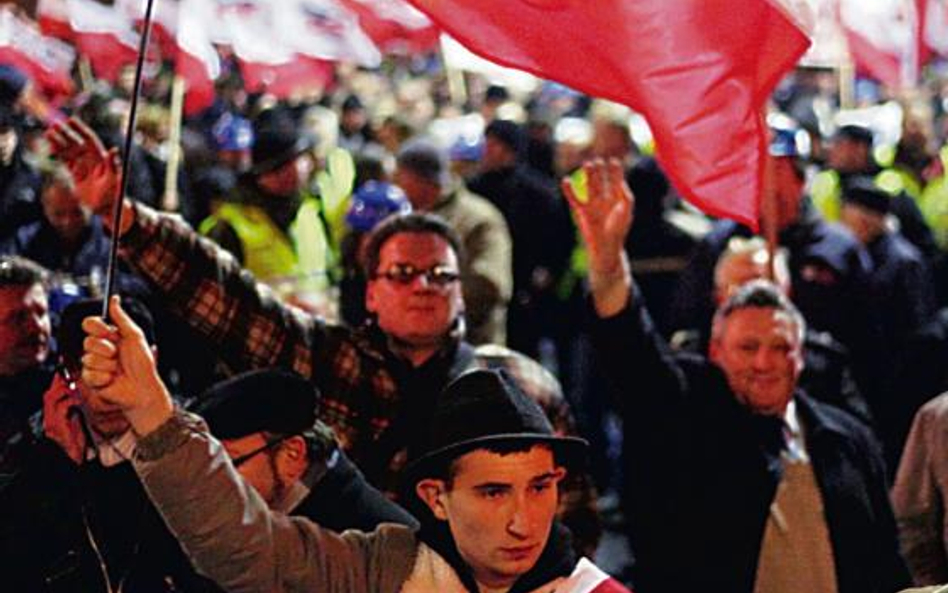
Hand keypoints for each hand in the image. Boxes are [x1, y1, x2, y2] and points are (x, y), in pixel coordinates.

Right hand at [42, 373, 85, 463]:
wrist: (70, 459)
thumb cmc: (74, 443)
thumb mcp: (74, 423)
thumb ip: (73, 411)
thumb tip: (79, 397)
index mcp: (52, 416)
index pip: (51, 395)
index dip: (57, 383)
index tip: (65, 373)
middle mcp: (48, 418)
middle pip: (48, 394)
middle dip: (59, 383)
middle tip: (71, 376)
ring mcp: (50, 422)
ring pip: (51, 398)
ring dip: (64, 390)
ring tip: (75, 388)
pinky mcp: (56, 426)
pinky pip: (60, 408)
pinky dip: (69, 401)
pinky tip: (77, 400)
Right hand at [46, 118, 132, 234]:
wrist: (106, 208)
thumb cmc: (114, 194)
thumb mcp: (114, 180)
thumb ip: (113, 165)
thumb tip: (114, 149)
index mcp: (101, 158)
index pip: (89, 140)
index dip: (80, 129)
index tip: (71, 120)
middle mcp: (92, 160)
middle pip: (77, 142)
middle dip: (66, 133)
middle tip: (55, 123)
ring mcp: (83, 167)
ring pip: (69, 151)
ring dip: (59, 142)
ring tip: (48, 133)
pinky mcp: (76, 175)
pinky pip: (66, 161)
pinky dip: (58, 154)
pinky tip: (51, 148)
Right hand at [81, 296, 173, 435]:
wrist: (144, 388)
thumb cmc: (143, 363)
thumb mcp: (134, 337)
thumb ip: (121, 318)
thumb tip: (114, 298)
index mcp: (108, 337)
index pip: (89, 324)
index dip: (97, 328)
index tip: (109, 333)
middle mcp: (98, 350)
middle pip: (87, 341)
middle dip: (105, 348)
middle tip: (117, 354)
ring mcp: (93, 365)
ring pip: (88, 358)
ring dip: (107, 365)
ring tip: (118, 370)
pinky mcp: (91, 380)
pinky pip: (89, 374)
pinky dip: (105, 377)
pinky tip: (113, 380)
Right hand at [560, 158, 633, 274]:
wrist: (606, 246)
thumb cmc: (618, 230)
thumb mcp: (626, 211)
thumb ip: (626, 196)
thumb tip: (621, 182)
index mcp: (616, 199)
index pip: (616, 181)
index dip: (615, 171)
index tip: (614, 161)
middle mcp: (604, 200)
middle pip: (601, 181)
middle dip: (599, 171)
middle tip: (597, 160)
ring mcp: (592, 205)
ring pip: (589, 186)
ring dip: (588, 176)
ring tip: (587, 164)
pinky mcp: (582, 211)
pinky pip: (574, 198)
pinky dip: (568, 190)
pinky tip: (565, 180)